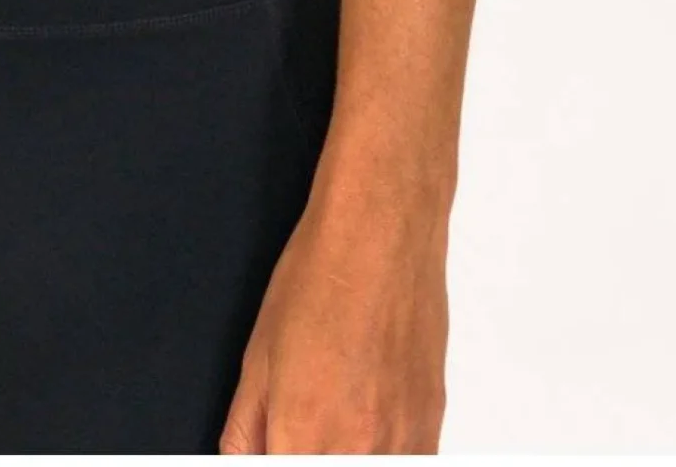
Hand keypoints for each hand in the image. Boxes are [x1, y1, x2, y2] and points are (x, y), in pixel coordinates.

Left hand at [218, 184, 448, 453]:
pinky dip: (384, 452)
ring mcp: (403, 441)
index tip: (276, 445)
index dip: (276, 460)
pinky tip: (367, 422)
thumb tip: (243, 461)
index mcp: (304, 434)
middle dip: (305, 452)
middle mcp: (359, 448)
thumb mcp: (259, 355)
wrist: (381, 232)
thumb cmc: (322, 276)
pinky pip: (410, 463)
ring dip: (346, 452)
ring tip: (336, 412)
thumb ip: (245, 428)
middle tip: (300, 427)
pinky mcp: (432, 425)